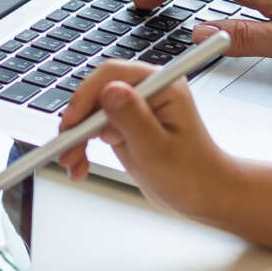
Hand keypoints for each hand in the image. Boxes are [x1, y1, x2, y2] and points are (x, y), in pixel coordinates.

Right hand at [53, 62, 237, 219]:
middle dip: (77, 123)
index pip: (111, 75)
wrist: (205, 195)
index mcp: (161, 85)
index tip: (72, 124)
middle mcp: (147, 92)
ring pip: (91, 113)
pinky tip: (81, 166)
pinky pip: (95, 130)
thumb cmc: (193, 174)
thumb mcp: (158, 149)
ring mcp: (135, 109)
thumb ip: (133, 118)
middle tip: (67, 150)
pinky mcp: (127, 126)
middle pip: (96, 94)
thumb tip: (110, 91)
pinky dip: (84, 147)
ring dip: (77, 138)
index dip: (86, 98)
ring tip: (73, 164)